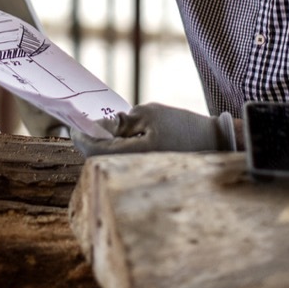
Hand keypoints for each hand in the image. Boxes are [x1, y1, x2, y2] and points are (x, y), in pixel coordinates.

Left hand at [70, 103, 236, 156]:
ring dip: (107, 145)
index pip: (93, 151)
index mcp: (131, 156)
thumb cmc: (183, 126)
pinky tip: (129, 138)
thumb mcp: (149, 114)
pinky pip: (125, 162)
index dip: (80, 137)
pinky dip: (120, 149)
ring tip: (116, 129)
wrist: (215, 144)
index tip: (73, 126)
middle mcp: (133, 170)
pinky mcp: (147, 172)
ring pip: (112, 160)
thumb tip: (100, 128)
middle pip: (99, 158)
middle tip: (92, 125)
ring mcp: (140, 174)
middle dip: (93, 141)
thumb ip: (121, 121)